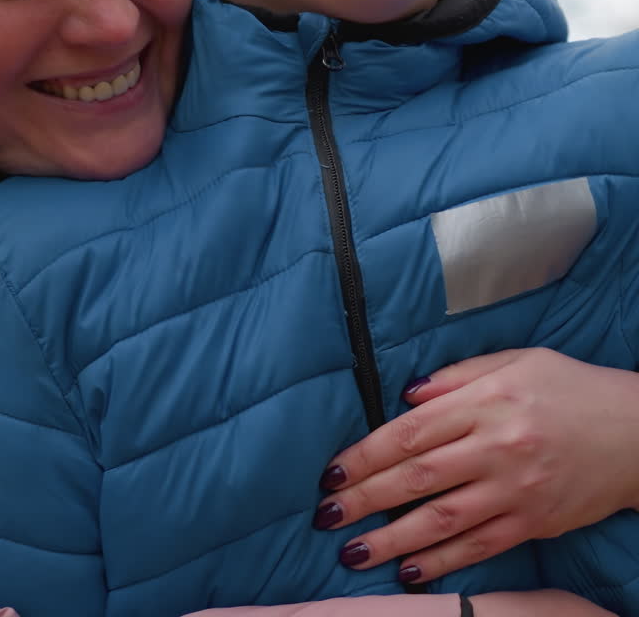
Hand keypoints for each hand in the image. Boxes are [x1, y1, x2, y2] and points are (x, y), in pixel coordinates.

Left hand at [313, 348, 638, 581]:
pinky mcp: (533, 523)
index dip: (366, 453)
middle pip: (417, 478)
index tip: (333, 471)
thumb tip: (406, 395)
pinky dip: (441, 564)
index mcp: (487, 401)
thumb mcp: (516, 361)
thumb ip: (457, 376)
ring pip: (441, 521)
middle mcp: (497, 446)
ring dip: (392, 540)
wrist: (634, 433)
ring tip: (354, 552)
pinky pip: (478, 547)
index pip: (411, 431)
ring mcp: (515, 490)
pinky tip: (409, 573)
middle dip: (365, 499)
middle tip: (327, 515)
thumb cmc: (570, 388)